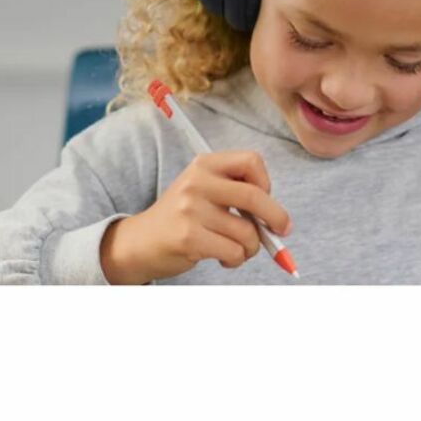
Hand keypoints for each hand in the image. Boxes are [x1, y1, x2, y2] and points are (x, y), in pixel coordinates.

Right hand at [99, 151, 291, 284]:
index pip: (251, 161)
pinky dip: (236, 259)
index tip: (266, 198)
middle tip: (282, 229)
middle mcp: (197, 182)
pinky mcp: (189, 237)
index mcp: (204, 165)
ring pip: (247, 232)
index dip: (266, 181)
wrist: (138, 243)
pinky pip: (233, 251)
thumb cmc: (182, 218)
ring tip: (238, 249)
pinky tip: (224, 257)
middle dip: (276, 216)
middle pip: (254, 196)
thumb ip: (236, 192)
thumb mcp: (203, 190)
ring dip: (251, 247)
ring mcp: (191, 210)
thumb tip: (278, 218)